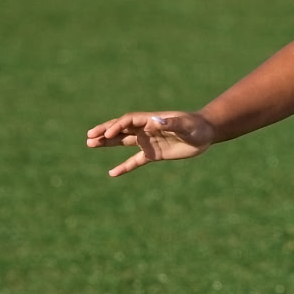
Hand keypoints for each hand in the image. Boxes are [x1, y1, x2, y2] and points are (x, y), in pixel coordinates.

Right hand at [85, 111, 215, 177]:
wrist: (204, 134)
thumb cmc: (196, 126)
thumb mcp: (185, 124)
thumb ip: (170, 123)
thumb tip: (153, 122)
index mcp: (151, 120)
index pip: (128, 121)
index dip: (117, 126)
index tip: (108, 134)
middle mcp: (146, 129)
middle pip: (120, 129)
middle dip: (105, 132)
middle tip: (89, 136)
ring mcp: (148, 142)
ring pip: (123, 142)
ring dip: (107, 143)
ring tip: (90, 144)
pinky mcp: (153, 154)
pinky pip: (135, 161)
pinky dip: (124, 167)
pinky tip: (112, 173)